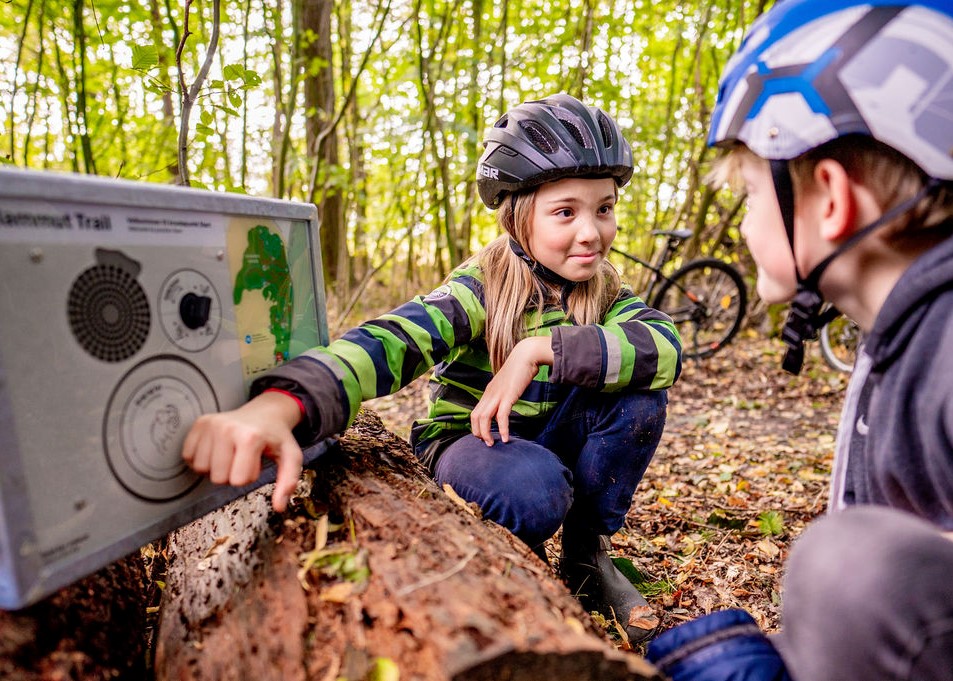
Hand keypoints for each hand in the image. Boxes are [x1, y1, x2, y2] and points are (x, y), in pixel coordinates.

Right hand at [182, 391, 303, 511]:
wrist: (265, 413)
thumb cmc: (276, 437)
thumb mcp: (290, 456)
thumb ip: (288, 481)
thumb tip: (279, 507)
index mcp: (250, 437)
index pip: (238, 481)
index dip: (249, 477)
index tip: (256, 463)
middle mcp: (227, 428)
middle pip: (217, 478)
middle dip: (231, 474)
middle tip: (241, 459)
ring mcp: (211, 424)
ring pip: (200, 468)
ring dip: (215, 467)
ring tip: (230, 454)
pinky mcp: (200, 423)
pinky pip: (188, 456)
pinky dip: (201, 458)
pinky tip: (217, 449)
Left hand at [470, 336, 552, 445]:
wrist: (526, 355)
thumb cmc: (520, 369)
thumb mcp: (508, 383)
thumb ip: (504, 394)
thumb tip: (506, 403)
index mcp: (488, 392)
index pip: (475, 412)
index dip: (476, 426)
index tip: (484, 435)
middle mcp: (489, 394)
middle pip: (475, 417)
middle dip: (478, 432)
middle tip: (487, 442)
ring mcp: (497, 395)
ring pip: (484, 418)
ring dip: (486, 433)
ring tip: (492, 443)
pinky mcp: (508, 395)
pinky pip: (501, 415)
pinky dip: (502, 428)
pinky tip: (505, 438)